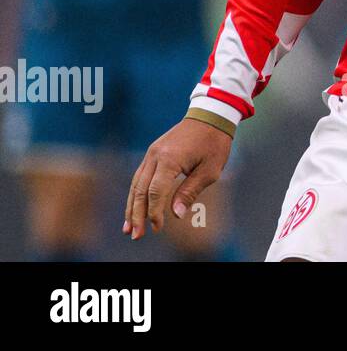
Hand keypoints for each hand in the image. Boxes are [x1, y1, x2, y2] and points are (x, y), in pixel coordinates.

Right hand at [124, 117, 231, 239]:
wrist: (211, 115)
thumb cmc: (214, 143)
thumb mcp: (210, 170)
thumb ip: (190, 191)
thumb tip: (175, 214)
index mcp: (170, 159)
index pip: (156, 191)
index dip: (154, 212)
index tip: (156, 228)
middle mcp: (155, 155)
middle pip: (141, 190)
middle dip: (136, 214)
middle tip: (135, 236)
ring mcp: (152, 153)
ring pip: (136, 184)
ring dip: (131, 206)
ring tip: (128, 227)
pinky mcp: (153, 152)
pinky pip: (140, 176)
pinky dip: (136, 193)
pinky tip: (134, 207)